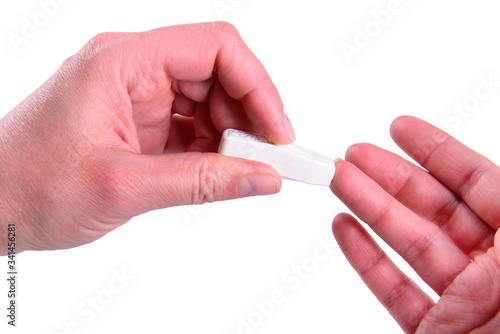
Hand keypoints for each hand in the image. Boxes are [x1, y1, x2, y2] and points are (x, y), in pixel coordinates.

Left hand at [0, 22, 294, 253]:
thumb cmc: (28, 185)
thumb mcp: (124, 187)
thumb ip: (202, 182)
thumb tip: (264, 178)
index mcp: (123, 62)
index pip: (215, 47)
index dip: (257, 86)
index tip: (277, 132)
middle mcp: (133, 69)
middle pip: (217, 73)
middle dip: (249, 115)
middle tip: (267, 159)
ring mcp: (137, 95)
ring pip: (209, 100)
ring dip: (232, 134)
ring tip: (240, 170)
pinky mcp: (140, 121)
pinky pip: (192, 124)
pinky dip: (212, 148)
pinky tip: (216, 171)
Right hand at [330, 116, 499, 332]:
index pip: (480, 184)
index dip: (437, 152)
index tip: (401, 128)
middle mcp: (497, 272)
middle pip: (434, 209)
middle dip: (390, 176)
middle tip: (354, 155)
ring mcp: (464, 304)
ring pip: (407, 245)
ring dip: (368, 210)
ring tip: (339, 183)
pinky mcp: (435, 332)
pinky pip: (395, 290)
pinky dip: (367, 259)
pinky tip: (347, 230)